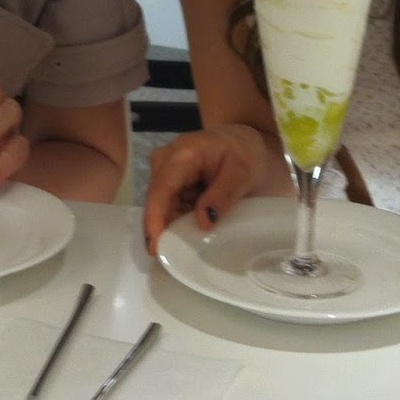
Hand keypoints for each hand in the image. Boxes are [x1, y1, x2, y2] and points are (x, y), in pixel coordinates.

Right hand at [141, 124, 271, 254]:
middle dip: (163, 229)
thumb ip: (222, 195)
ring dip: (172, 227)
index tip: (156, 248)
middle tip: (174, 259)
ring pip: (161, 206)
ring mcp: (165, 170)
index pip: (161, 189)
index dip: (155, 219)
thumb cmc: (245, 152)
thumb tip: (203, 221)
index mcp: (182, 154)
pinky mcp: (169, 181)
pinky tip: (188, 234)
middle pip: (157, 201)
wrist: (243, 140)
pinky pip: (168, 206)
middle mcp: (165, 160)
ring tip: (185, 249)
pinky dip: (178, 221)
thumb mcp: (242, 173)